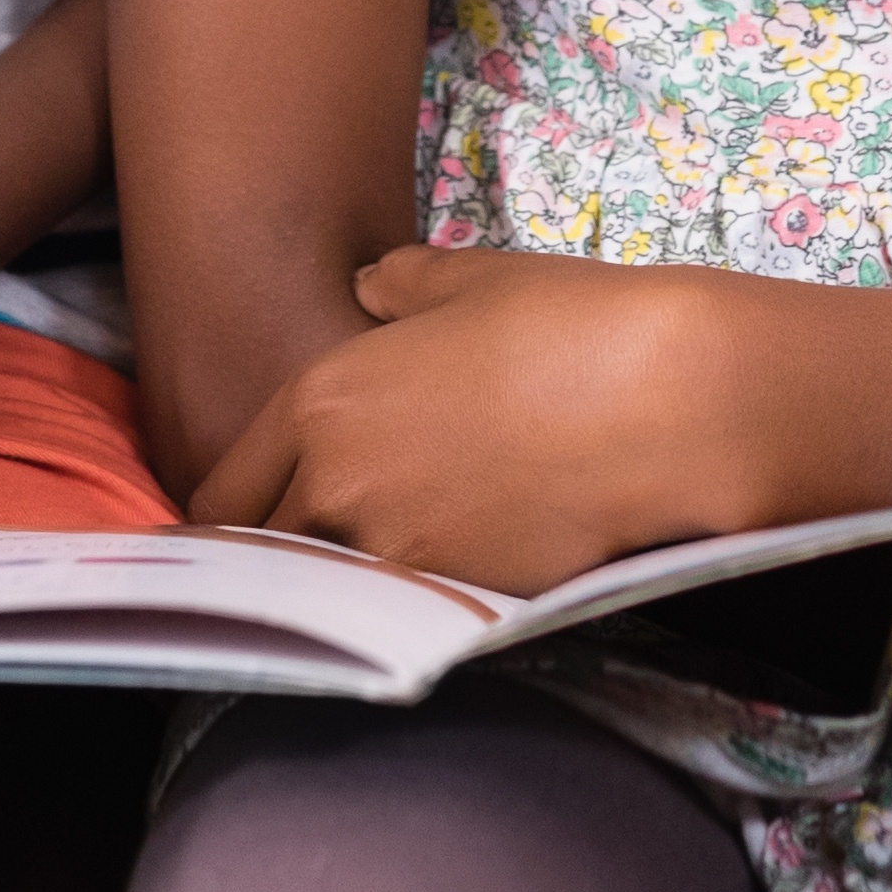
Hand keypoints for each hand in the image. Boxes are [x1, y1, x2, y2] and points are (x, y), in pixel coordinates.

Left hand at [194, 249, 789, 596]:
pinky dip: (406, 601)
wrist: (668, 401)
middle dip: (273, 554)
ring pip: (327, 593)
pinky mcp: (460, 596)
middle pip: (260, 555)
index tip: (250, 515)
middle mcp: (339, 486)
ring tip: (377, 563)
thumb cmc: (572, 324)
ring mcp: (399, 553)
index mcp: (322, 401)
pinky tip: (444, 575)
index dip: (229, 508)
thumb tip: (370, 288)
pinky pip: (402, 609)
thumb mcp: (472, 282)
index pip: (223, 489)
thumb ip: (401, 289)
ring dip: (338, 582)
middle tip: (304, 548)